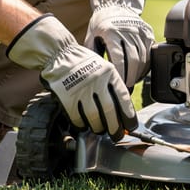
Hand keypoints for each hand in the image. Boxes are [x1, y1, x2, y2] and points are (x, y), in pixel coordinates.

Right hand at [7, 14, 135, 140]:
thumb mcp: (104, 68)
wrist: (59, 54)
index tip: (130, 126)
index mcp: (109, 73)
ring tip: (99, 130)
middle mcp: (97, 81)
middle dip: (115, 127)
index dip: (128, 115)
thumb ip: (112, 85)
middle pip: (109, 111)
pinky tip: (83, 126)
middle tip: (116, 135)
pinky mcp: (66, 96)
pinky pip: (76, 117)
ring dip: (98, 127)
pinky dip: (81, 125)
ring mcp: (81, 89)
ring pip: (93, 117)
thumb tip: (123, 111)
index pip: (123, 98)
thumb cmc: (84, 64)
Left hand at [84, 0, 154, 84]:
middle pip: (134, 60)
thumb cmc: (101, 23)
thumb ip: (92, 54)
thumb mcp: (91, 36)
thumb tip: (93, 73)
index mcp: (111, 32)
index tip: (119, 84)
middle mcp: (127, 30)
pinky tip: (139, 73)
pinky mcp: (148, 33)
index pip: (119, 58)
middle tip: (127, 87)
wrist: (116, 4)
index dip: (120, 73)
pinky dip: (146, 65)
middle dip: (131, 77)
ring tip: (132, 82)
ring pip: (144, 58)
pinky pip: (150, 53)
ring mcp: (140, 31)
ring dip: (139, 73)